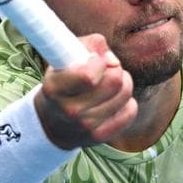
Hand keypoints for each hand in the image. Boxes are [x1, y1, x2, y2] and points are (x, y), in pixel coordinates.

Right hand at [34, 34, 136, 149]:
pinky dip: (127, 101)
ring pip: (125, 93)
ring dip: (124, 82)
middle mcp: (70, 110)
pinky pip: (130, 111)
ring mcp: (86, 126)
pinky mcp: (101, 136)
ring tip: (111, 82)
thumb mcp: (64, 58)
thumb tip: (112, 59)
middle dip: (115, 68)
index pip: (89, 75)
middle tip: (108, 69)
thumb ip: (89, 46)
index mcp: (55, 88)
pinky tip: (114, 99)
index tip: (95, 60)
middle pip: (115, 81)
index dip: (99, 61)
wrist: (51, 122)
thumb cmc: (62, 81)